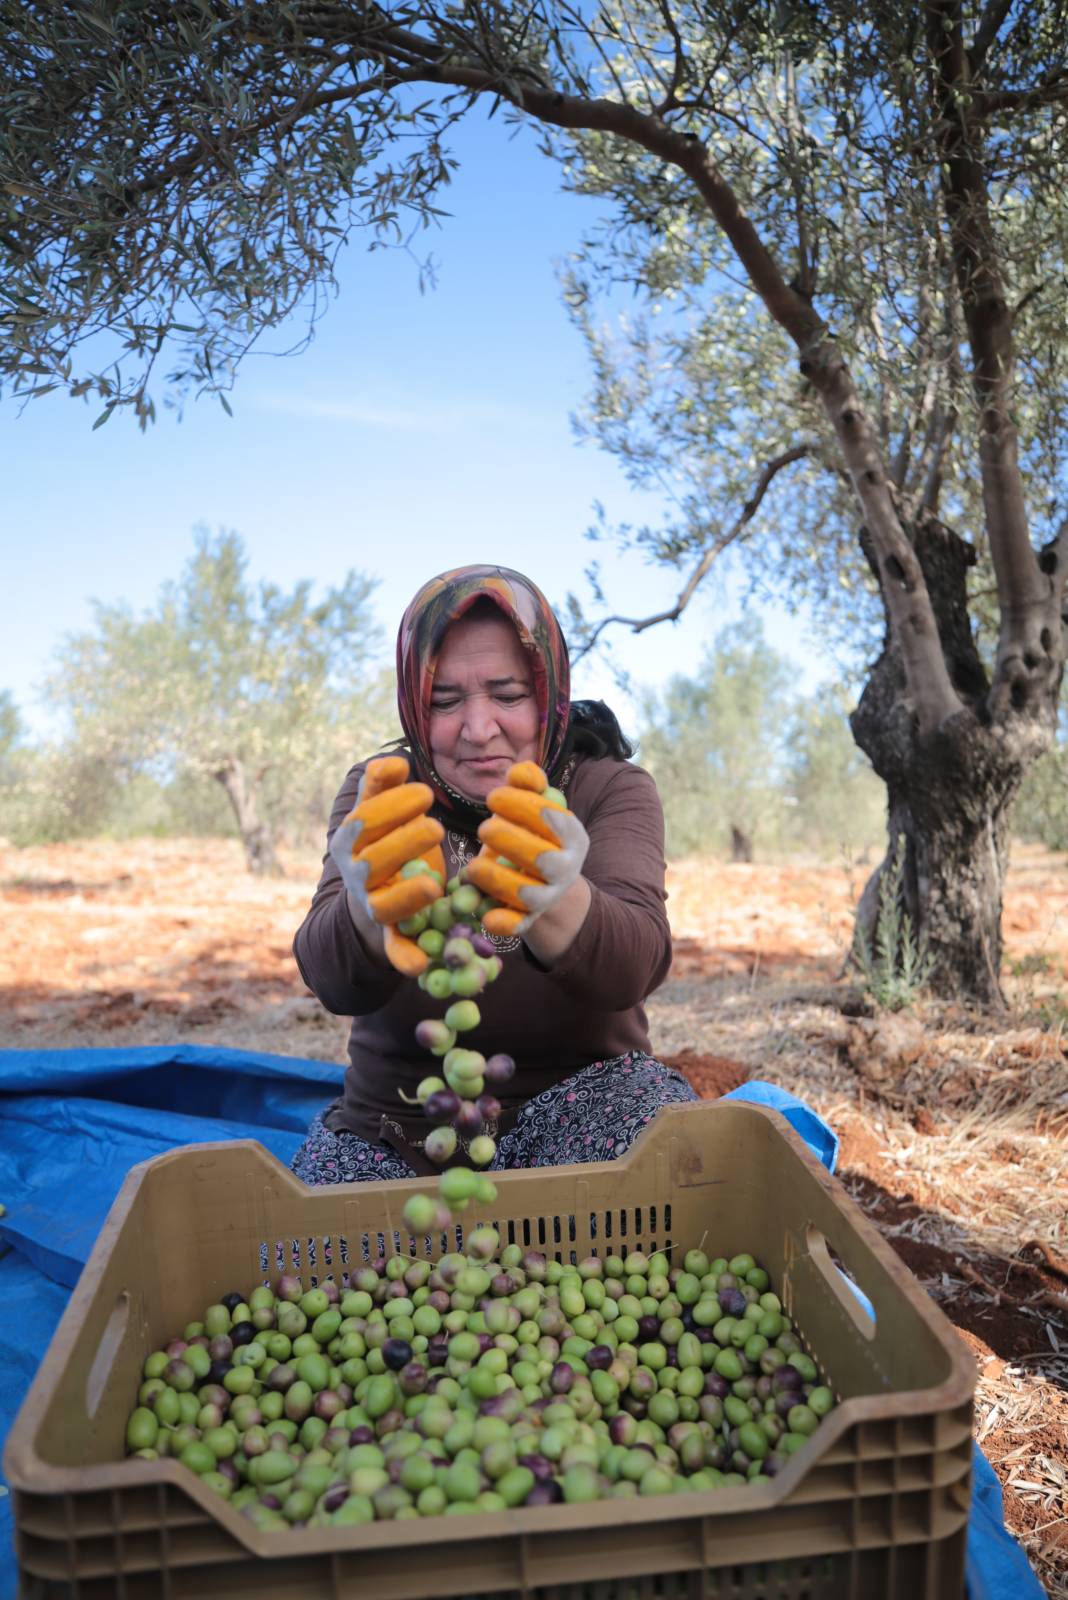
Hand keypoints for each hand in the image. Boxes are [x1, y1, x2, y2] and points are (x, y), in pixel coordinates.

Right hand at [330, 756, 444, 972]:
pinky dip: (405, 958)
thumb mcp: (377, 813)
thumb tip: (394, 759)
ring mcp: (371, 907)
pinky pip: (394, 950)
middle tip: (436, 827)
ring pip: (384, 906)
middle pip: (375, 861)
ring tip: (434, 884)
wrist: (366, 897)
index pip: (366, 821)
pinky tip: (423, 964)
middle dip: (404, 843)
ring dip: (407, 896)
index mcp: (350, 841)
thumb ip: (381, 786)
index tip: (426, 793)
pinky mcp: (388, 935)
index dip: (394, 806)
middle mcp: (356, 876)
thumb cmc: (381, 843)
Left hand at [465, 765, 589, 935]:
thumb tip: (519, 773)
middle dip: (511, 842)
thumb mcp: (534, 807)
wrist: (543, 881)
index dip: (522, 806)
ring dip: (498, 880)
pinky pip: (519, 926)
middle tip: (484, 829)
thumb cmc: (532, 832)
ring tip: (472, 867)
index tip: (493, 797)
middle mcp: (566, 870)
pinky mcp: (529, 920)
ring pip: (528, 895)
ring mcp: (549, 898)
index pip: (552, 819)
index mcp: (573, 836)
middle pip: (542, 859)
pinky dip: (504, 923)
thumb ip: (528, 785)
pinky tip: (485, 916)